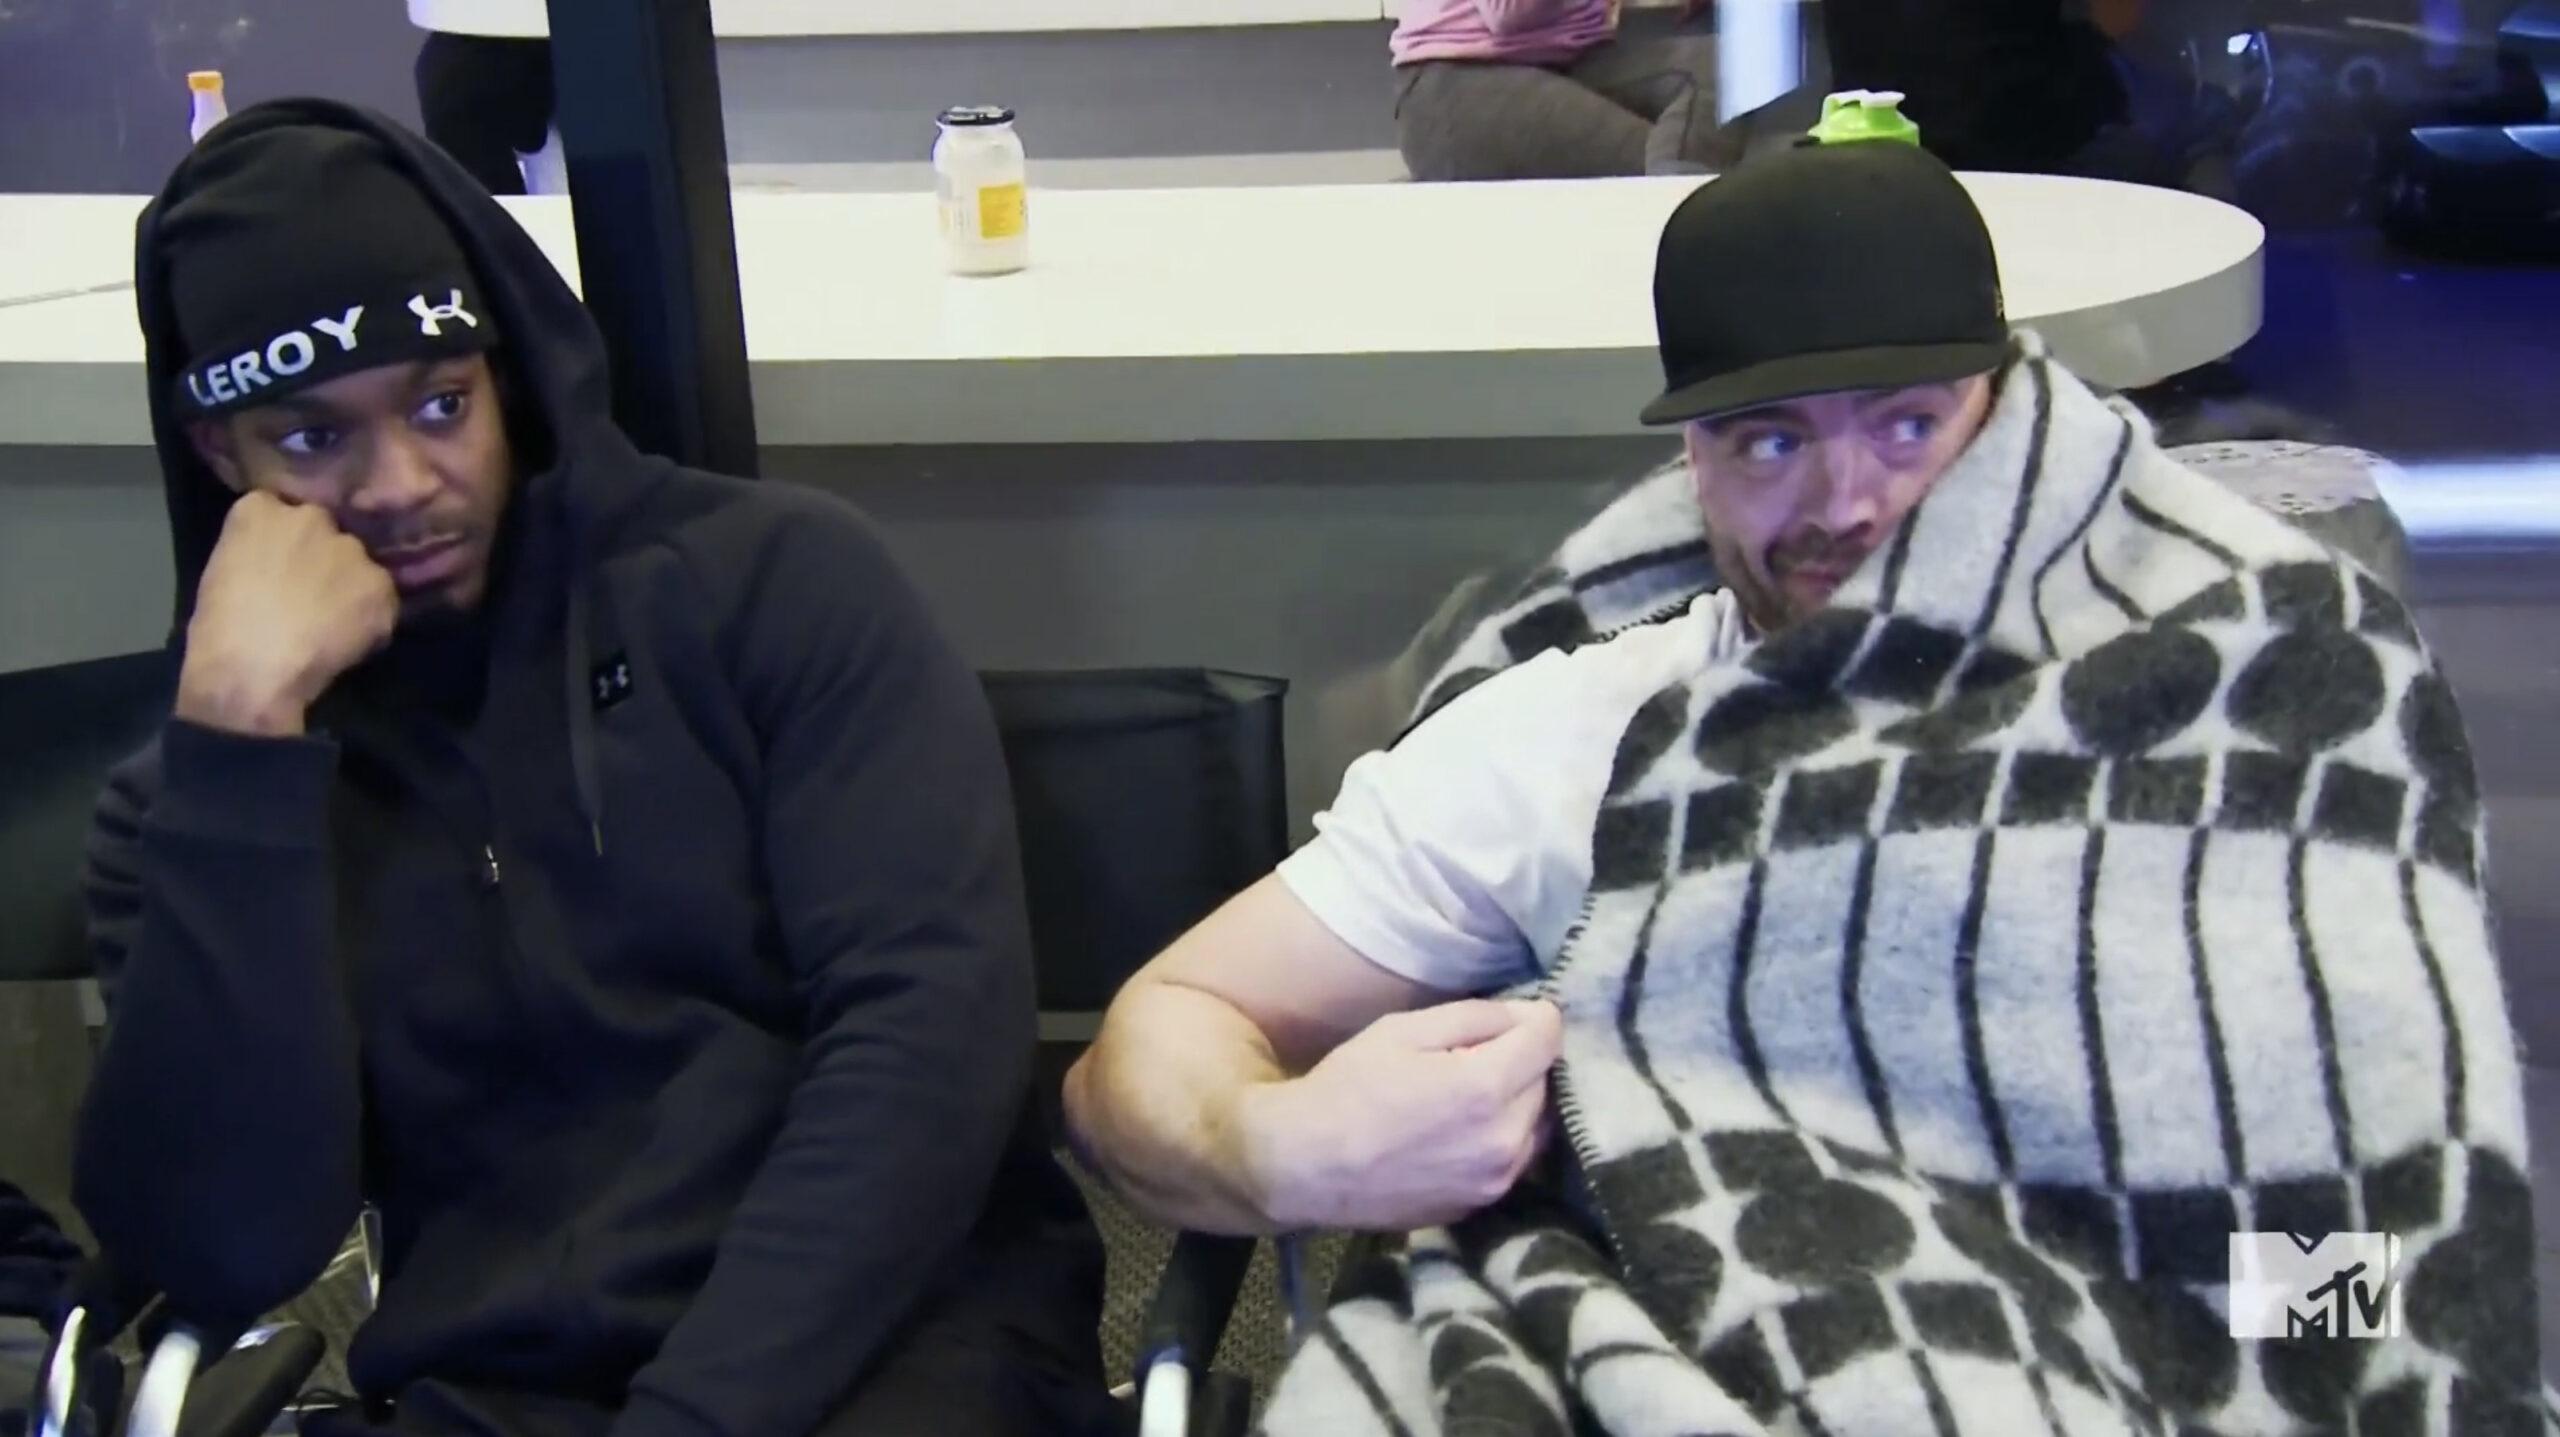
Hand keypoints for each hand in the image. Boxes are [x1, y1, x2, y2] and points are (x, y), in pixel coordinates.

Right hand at [176, 492, 398, 737]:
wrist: (252, 668)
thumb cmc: (219, 629)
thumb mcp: (222, 571)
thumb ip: (256, 552)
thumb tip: (277, 566)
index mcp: (260, 509)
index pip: (280, 510)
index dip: (285, 542)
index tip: (281, 566)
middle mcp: (312, 517)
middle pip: (326, 531)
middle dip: (322, 557)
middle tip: (311, 595)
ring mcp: (351, 550)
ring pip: (358, 565)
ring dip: (351, 587)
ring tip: (333, 624)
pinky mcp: (380, 585)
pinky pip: (381, 601)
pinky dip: (371, 620)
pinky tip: (348, 643)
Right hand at [1238, 999, 1561, 1230]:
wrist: (1304, 1167)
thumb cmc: (1347, 1088)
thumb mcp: (1402, 1030)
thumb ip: (1475, 1016)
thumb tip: (1527, 1017)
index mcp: (1485, 1088)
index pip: (1549, 1037)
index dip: (1534, 1017)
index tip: (1510, 1015)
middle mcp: (1505, 1140)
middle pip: (1545, 1082)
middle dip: (1521, 1061)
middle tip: (1475, 1054)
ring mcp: (1495, 1181)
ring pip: (1536, 1125)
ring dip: (1516, 1103)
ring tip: (1467, 1095)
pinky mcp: (1480, 1205)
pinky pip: (1512, 1160)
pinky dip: (1500, 1139)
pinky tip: (1456, 1131)